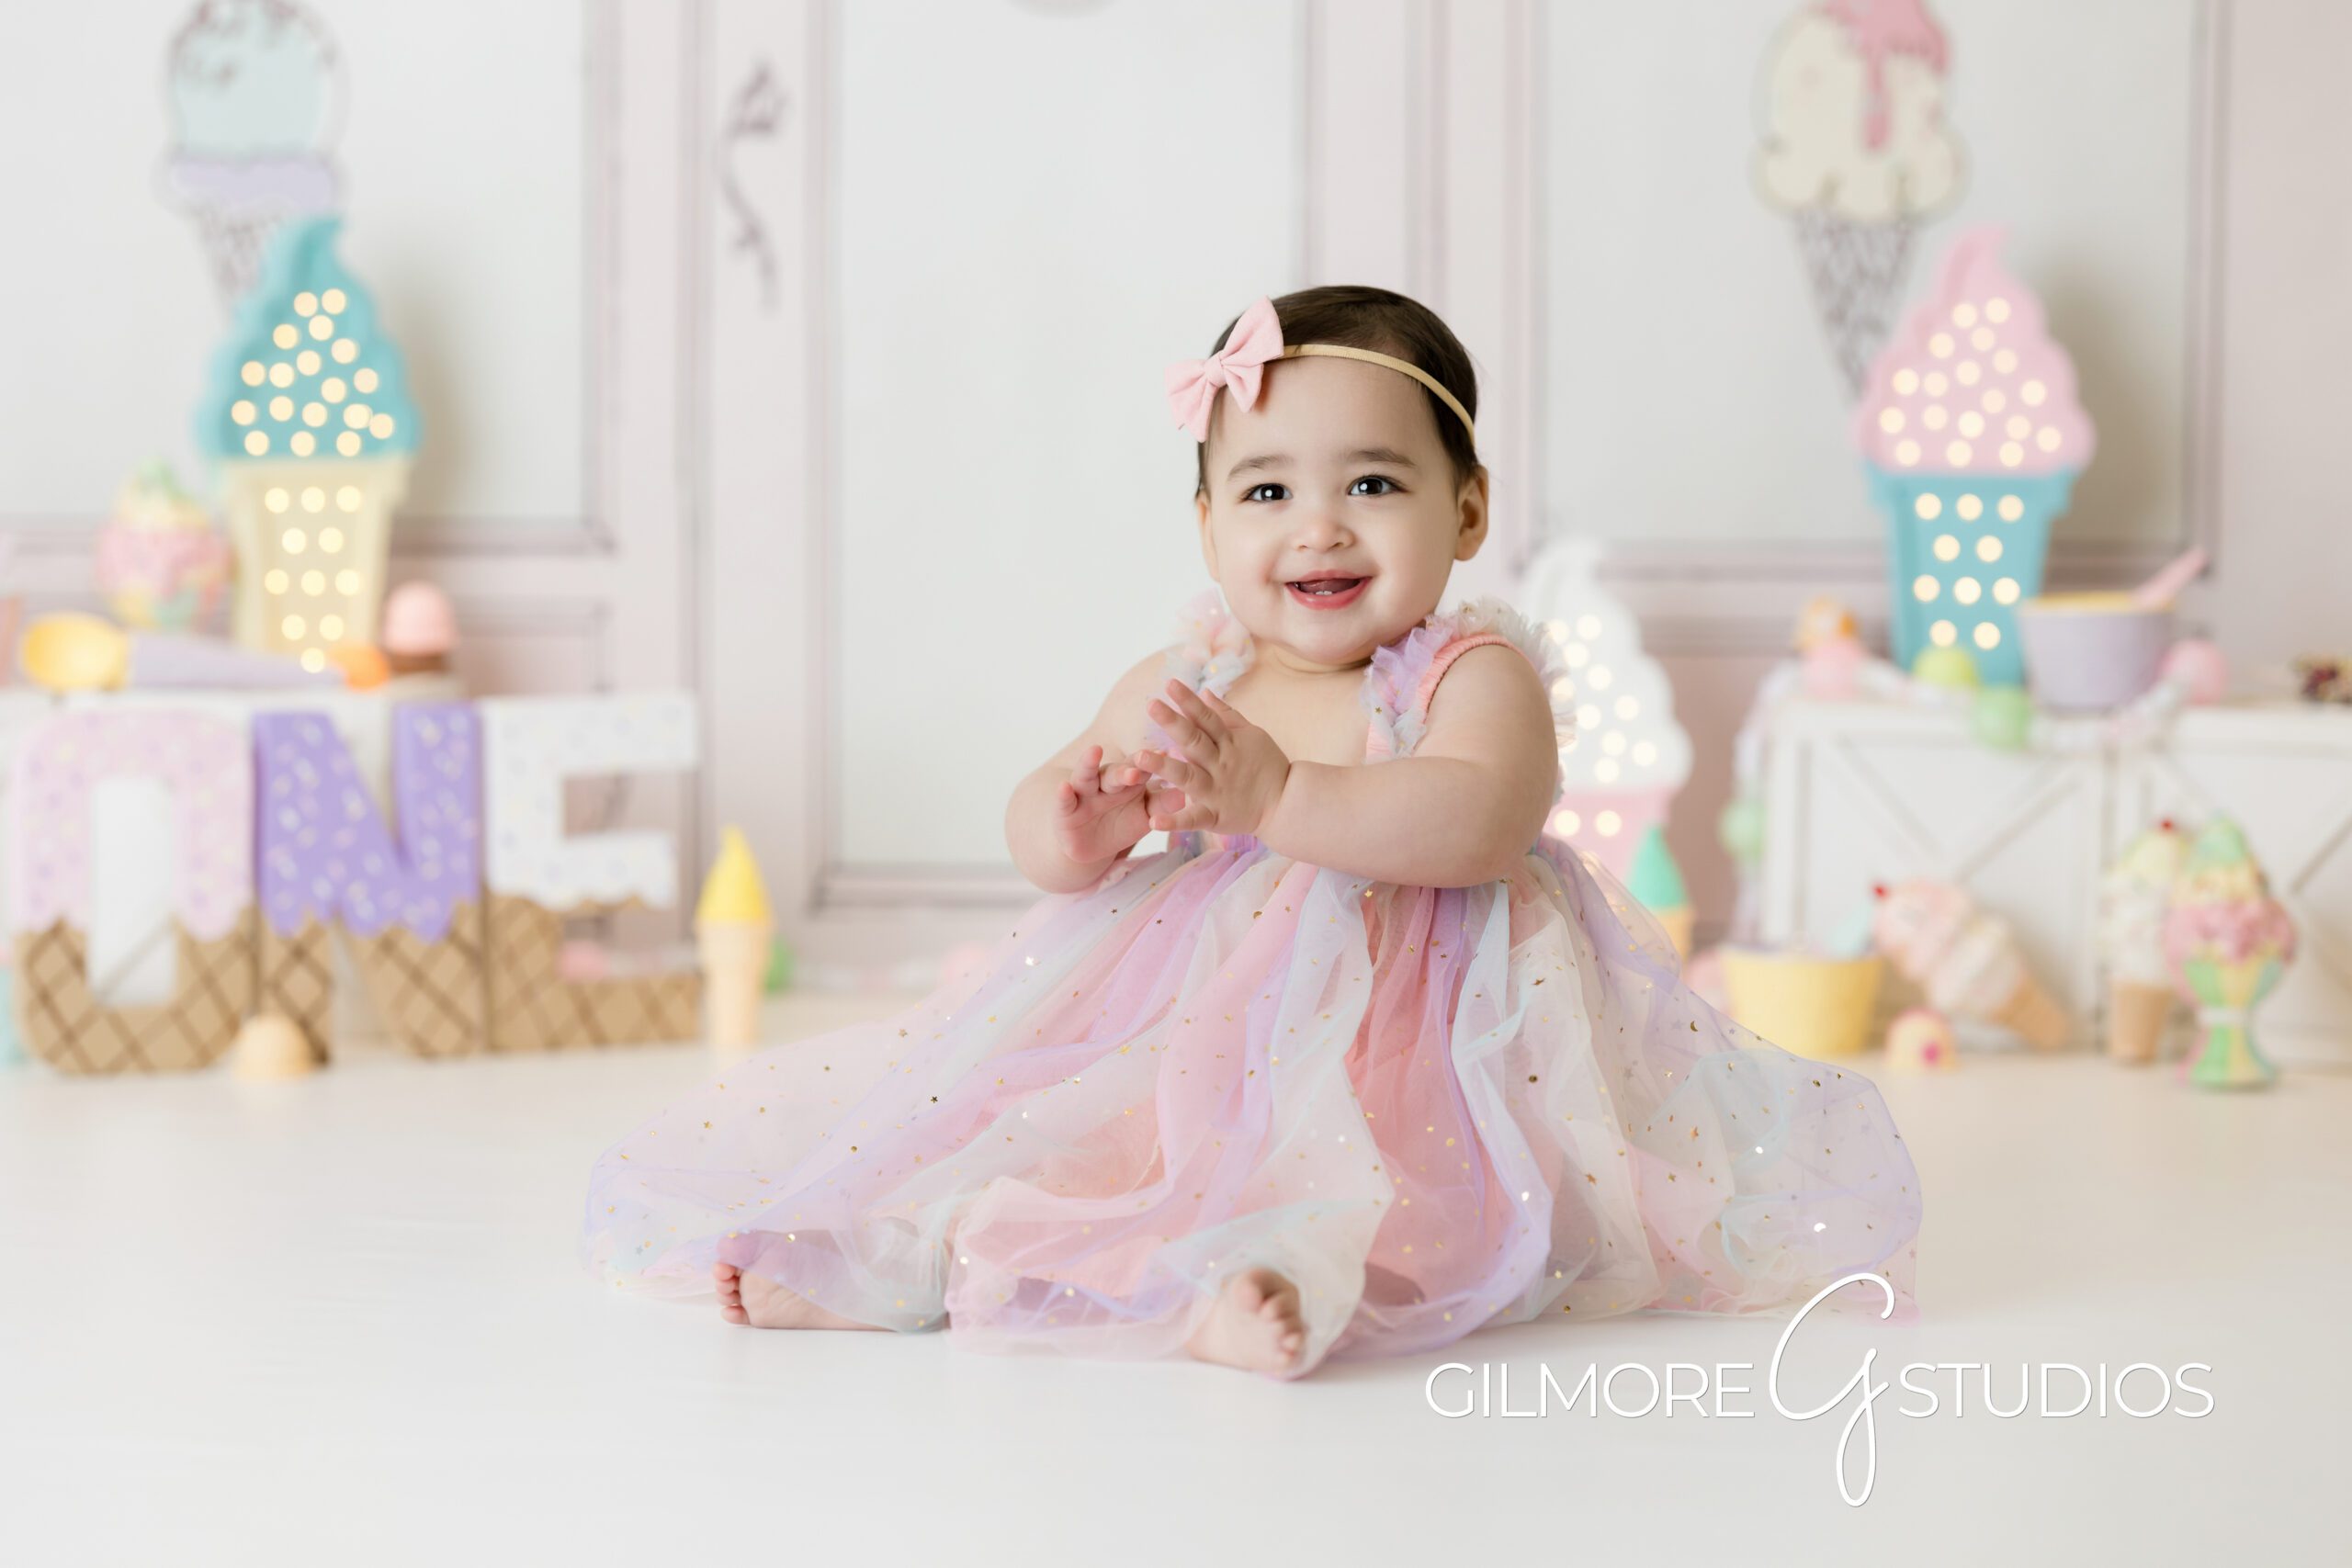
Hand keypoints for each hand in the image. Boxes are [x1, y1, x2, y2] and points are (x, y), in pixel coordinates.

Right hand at [1052, 744, 1155, 867]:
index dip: (1150, 763)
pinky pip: (1063, 800)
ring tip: (1094, 751)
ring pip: (1087, 776)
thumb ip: (1164, 805)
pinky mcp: (1064, 809)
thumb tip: (1188, 793)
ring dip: (1089, 764)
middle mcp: (1105, 781)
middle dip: (1125, 770)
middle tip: (1136, 770)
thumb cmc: (1121, 823)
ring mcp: (1083, 793)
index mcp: (1129, 780)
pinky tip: (1063, 787)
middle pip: (1116, 772)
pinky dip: (1062, 794)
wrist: (1089, 845)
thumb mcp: (1145, 816)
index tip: (1163, 754)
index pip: (1140, 769)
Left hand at [1135, 678, 1290, 837]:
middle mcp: (1221, 764)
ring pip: (1187, 776)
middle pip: (1194, 741)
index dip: (1189, 701)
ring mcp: (1217, 791)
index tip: (1169, 684)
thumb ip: (1227, 715)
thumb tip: (1206, 691)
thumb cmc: (1268, 765)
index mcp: (1230, 743)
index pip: (1206, 718)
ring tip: (1139, 757)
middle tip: (1151, 705)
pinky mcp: (1216, 816)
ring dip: (1163, 766)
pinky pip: (1193, 818)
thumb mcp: (1252, 735)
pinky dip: (1175, 822)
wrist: (1288, 803)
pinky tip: (1154, 821)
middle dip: (1173, 722)